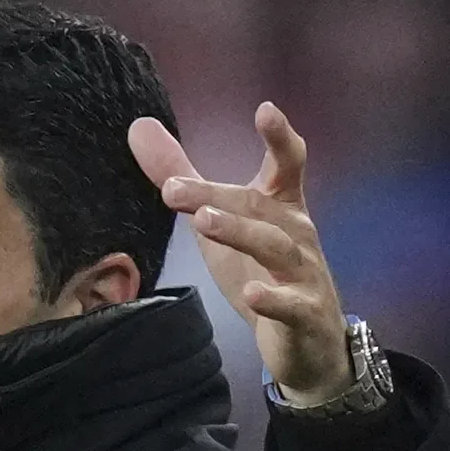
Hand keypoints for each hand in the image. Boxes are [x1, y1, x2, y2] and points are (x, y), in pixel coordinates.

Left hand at [128, 104, 351, 405]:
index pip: (287, 164)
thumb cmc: (260, 269)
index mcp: (281, 206)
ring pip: (276, 247)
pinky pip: (291, 304)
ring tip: (204, 223)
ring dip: (241, 233)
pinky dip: (274, 299)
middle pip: (259, 206)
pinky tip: (251, 295)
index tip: (265, 110)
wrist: (309, 340)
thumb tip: (140, 127)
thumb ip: (184, 177)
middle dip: (219, 196)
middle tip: (173, 189)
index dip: (279, 137)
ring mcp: (304, 273)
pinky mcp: (303, 314)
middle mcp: (296, 232)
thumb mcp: (219, 220)